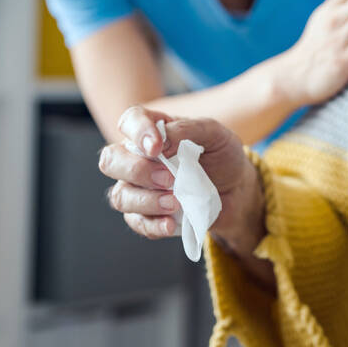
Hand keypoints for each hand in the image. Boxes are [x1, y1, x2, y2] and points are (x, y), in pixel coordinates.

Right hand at [99, 106, 260, 244]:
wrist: (237, 190)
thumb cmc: (222, 155)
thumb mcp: (215, 134)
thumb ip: (187, 129)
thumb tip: (161, 140)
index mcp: (152, 129)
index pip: (130, 121)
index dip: (137, 132)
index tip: (155, 147)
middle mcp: (137, 157)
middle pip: (110, 160)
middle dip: (136, 170)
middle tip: (169, 178)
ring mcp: (138, 188)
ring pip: (120, 196)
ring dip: (146, 201)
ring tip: (176, 203)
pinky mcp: (146, 214)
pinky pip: (136, 222)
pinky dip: (153, 225)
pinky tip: (171, 224)